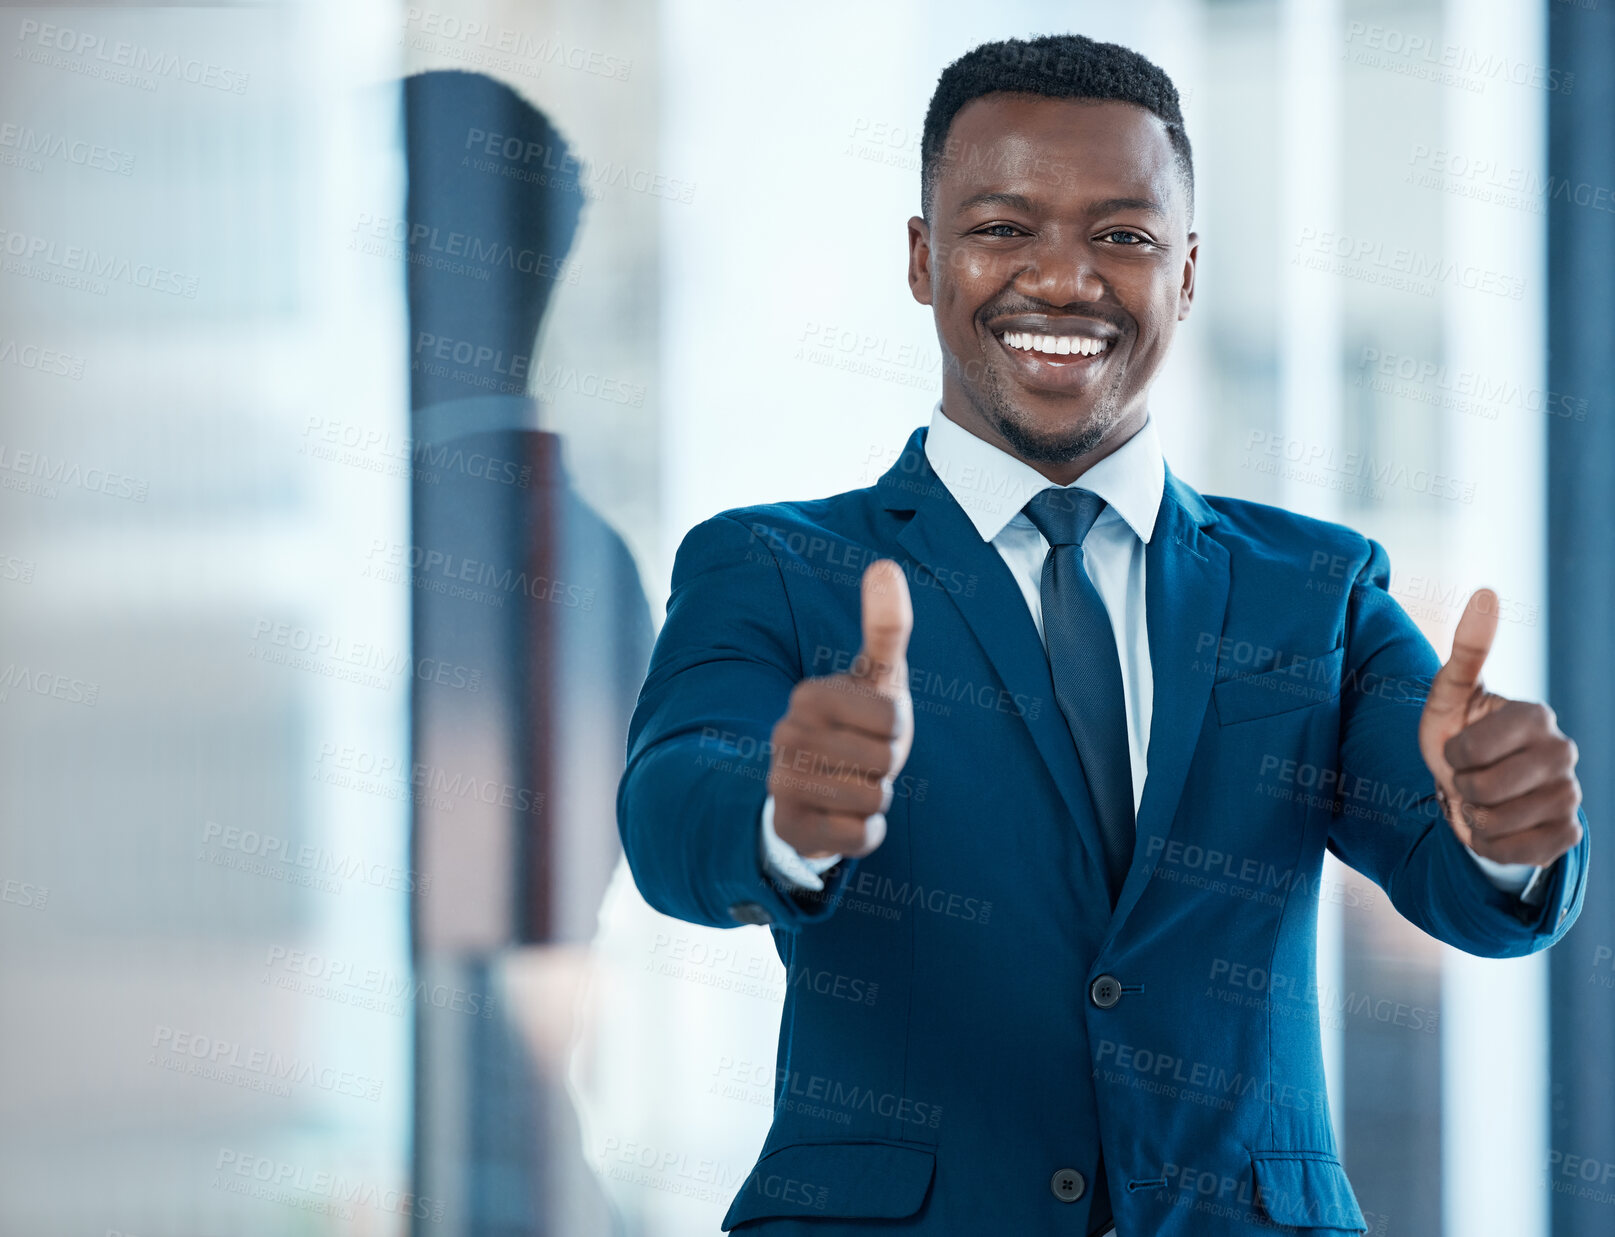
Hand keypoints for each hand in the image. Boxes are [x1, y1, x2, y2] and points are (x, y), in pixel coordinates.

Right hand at [767, 560, 913, 859]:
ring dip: (876, 798)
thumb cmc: (859, 725)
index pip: (891, 720)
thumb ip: (886, 625)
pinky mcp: (790, 828)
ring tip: (852, 784)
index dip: (896, 729)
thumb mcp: (878, 675)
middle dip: (887, 766)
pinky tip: (843, 816)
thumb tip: (885, 565)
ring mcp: (782, 784)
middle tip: (863, 759)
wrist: (818, 788)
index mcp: (808, 696)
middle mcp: (786, 737)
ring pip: (872, 799)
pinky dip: (865, 832)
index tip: (874, 728)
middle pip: (884, 762)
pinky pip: (859, 837)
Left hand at [1418, 588, 1581, 866]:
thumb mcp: (1448, 695)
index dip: (1454, 756)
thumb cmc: (1456, 736)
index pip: (1474, 748)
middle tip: (1468, 779)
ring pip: (1501, 821)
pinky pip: (1520, 850)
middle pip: (1489, 788)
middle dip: (1463, 787)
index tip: (1458, 750)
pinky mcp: (1568, 833)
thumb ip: (1467, 649)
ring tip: (1481, 802)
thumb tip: (1487, 591)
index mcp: (1535, 716)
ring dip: (1475, 818)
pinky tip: (1497, 828)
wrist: (1467, 793)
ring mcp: (1570, 794)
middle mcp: (1562, 752)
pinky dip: (1494, 845)